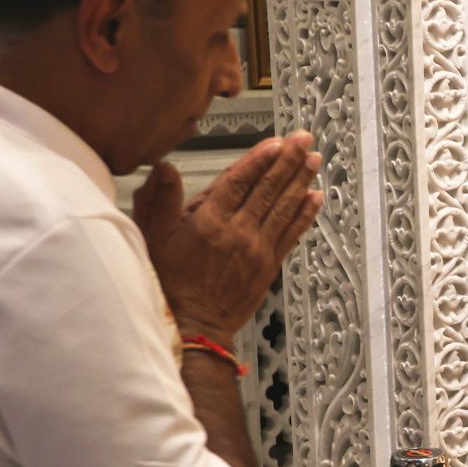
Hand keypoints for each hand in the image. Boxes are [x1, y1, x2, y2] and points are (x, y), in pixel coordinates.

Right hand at [138, 131, 322, 338]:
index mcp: (209, 222)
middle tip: (305, 140)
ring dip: (301, 181)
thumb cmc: (170, 284)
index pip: (240, 181)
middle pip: (268, 189)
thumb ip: (159, 200)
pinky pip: (291, 233)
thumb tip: (164, 168)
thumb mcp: (152, 239)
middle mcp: (238, 232)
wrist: (194, 326)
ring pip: (284, 207)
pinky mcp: (269, 265)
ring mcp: (257, 249)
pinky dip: (305, 214)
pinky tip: (314, 197)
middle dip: (289, 161)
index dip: (260, 159)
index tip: (277, 142)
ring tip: (314, 159)